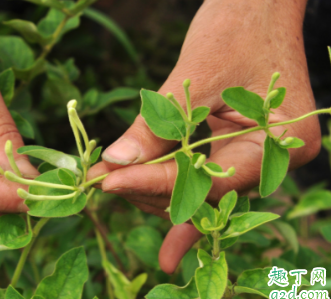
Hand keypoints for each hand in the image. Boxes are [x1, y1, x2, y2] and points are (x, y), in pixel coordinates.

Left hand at [89, 0, 319, 272]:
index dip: (156, 185)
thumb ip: (157, 124)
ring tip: (110, 178)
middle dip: (149, 188)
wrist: (258, 6)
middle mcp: (275, 159)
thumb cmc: (238, 27)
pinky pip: (200, 175)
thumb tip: (115, 164)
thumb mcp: (196, 75)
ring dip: (153, 187)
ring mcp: (256, 157)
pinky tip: (142, 192)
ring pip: (197, 189)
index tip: (110, 182)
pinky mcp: (236, 150)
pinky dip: (169, 178)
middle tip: (102, 179)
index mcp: (282, 142)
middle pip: (203, 193)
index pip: (210, 181)